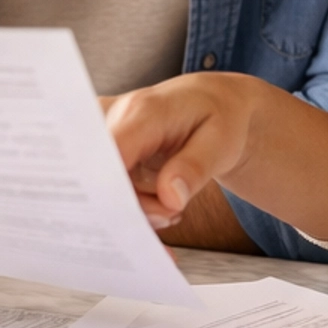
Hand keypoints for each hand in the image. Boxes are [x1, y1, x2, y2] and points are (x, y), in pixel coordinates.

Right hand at [105, 72, 327, 245]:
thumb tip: (170, 199)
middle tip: (166, 220)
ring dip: (132, 214)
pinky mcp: (117, 162)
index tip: (118, 218)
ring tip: (175, 213)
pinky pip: (113, 193)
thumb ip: (193, 166)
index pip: (104, 150)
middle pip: (94, 174)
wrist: (233, 107)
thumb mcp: (224, 137)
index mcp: (141, 111)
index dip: (102, 184)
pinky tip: (165, 220)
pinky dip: (133, 214)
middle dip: (117, 208)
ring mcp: (114, 143)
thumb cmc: (229, 116)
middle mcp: (117, 122)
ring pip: (102, 190)